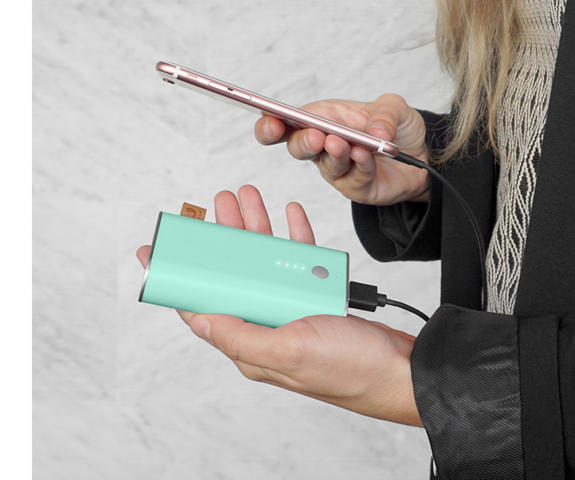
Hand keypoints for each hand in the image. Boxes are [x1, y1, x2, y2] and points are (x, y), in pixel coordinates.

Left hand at [136, 185, 421, 426]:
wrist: (401, 372)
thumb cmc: (350, 370)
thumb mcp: (288, 351)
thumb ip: (239, 335)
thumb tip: (196, 319)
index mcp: (252, 343)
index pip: (203, 306)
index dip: (179, 276)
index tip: (157, 251)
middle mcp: (269, 326)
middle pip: (234, 274)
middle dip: (223, 236)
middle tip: (215, 204)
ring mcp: (294, 311)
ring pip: (267, 263)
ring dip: (257, 229)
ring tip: (247, 198)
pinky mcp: (319, 301)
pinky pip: (300, 264)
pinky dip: (295, 238)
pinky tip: (290, 216)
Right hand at [254, 94, 429, 205]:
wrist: (422, 154)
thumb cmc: (396, 127)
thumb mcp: (395, 108)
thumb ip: (384, 114)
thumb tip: (376, 133)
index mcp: (322, 119)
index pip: (287, 123)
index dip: (271, 124)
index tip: (271, 122)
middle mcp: (323, 146)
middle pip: (297, 148)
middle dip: (303, 142)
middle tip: (316, 137)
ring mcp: (337, 170)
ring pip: (326, 165)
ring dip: (334, 154)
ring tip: (343, 144)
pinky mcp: (355, 188)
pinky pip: (354, 178)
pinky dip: (360, 166)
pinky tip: (366, 155)